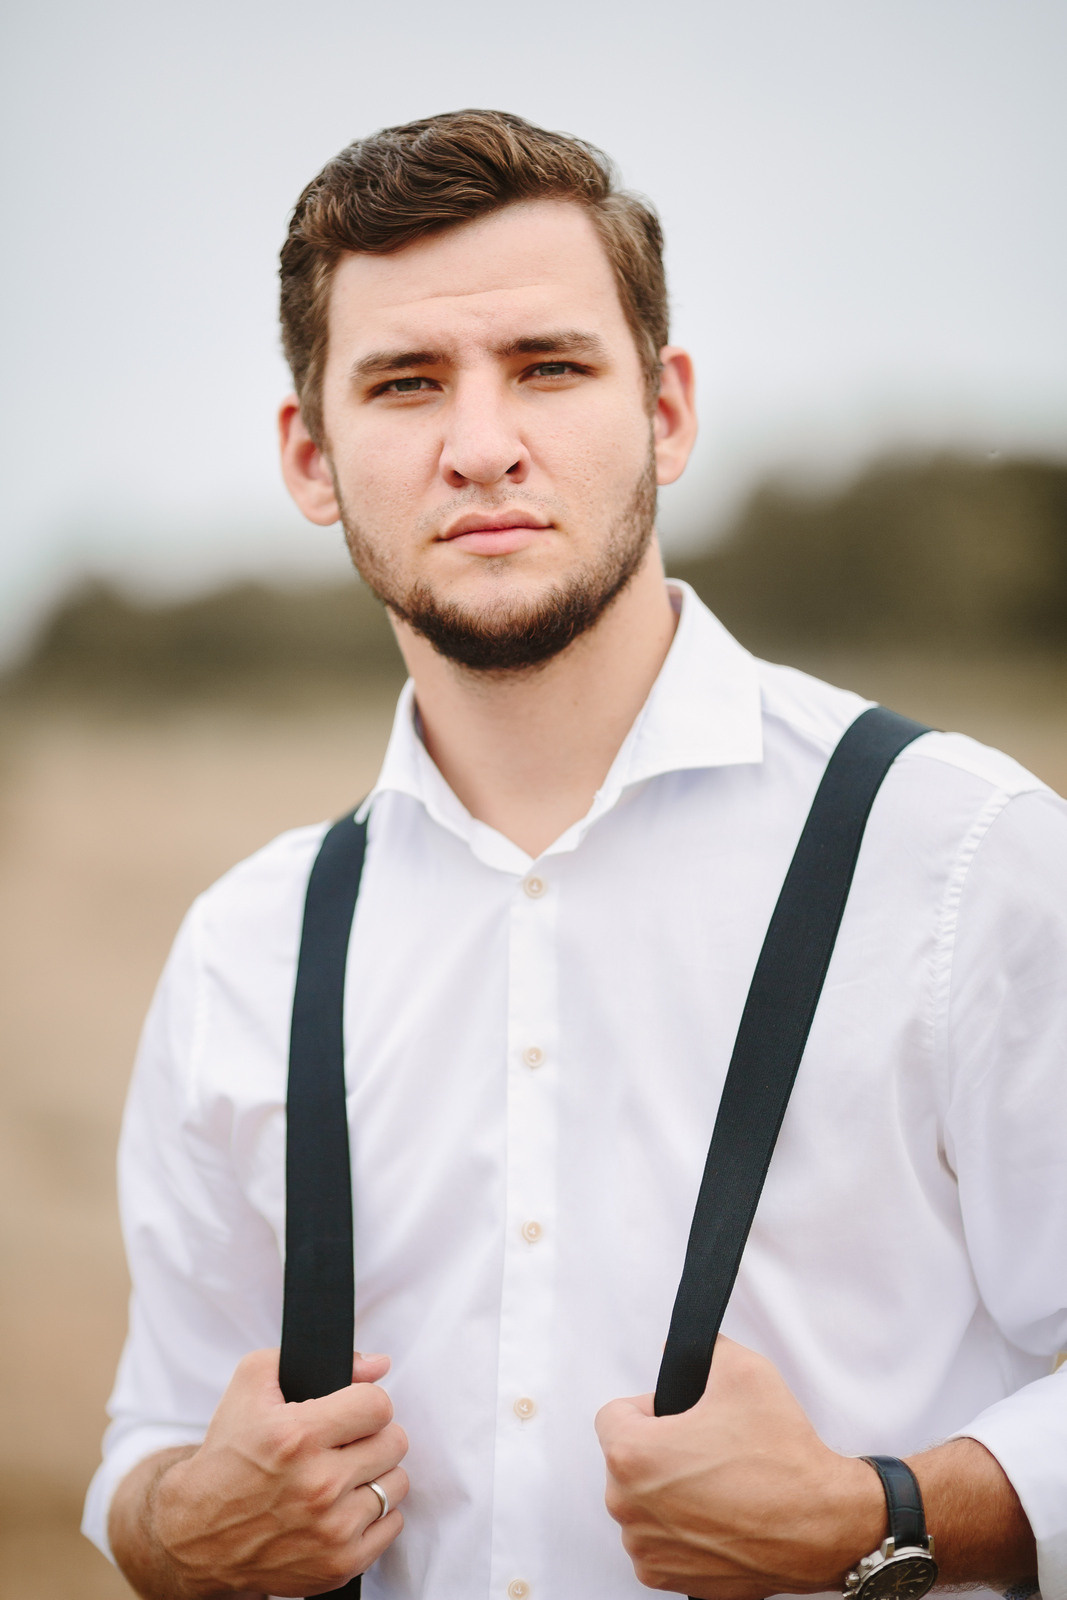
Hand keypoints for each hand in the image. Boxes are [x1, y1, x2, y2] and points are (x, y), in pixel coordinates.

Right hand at [149, 1348, 408, 1597]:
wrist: (195, 1533)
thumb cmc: (227, 1455)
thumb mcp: (251, 1384)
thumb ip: (309, 1358)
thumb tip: (377, 1364)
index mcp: (298, 1436)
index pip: (378, 1405)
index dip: (366, 1402)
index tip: (351, 1412)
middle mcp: (318, 1485)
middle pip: (394, 1442)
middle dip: (372, 1436)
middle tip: (346, 1443)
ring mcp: (331, 1530)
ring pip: (396, 1482)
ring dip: (375, 1474)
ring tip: (345, 1474)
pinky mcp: (338, 1565)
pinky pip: (392, 1524)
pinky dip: (375, 1514)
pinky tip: (347, 1506)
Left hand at [595, 1336, 882, 1598]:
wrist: (822, 1525)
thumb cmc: (782, 1458)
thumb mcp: (742, 1369)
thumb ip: (700, 1350)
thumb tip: (679, 1352)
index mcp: (632, 1456)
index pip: (613, 1415)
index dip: (649, 1407)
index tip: (680, 1418)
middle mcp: (629, 1509)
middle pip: (624, 1460)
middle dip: (657, 1450)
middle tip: (705, 1447)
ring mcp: (648, 1550)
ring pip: (640, 1502)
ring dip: (666, 1491)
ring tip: (715, 1483)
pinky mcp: (670, 1579)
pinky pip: (658, 1540)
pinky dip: (680, 1528)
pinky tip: (717, 1515)